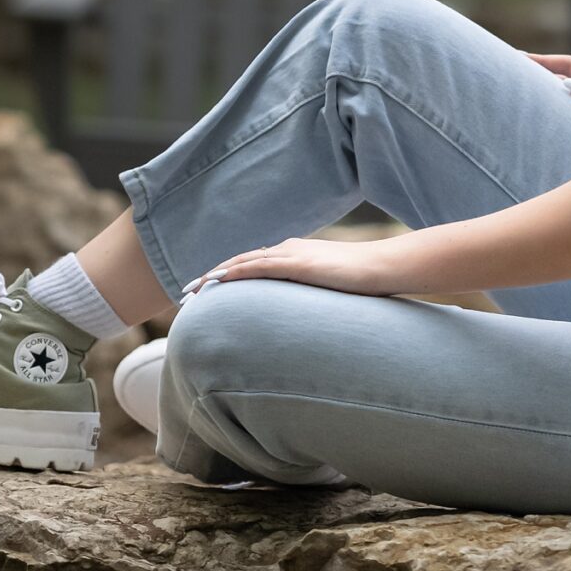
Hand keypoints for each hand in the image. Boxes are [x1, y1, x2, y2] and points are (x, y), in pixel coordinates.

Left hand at [181, 237, 408, 298]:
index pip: (252, 265)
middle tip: (185, 294)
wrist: (384, 267)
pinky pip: (260, 267)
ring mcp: (293, 254)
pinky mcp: (299, 263)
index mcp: (294, 255)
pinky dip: (236, 273)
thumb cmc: (363, 282)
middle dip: (211, 278)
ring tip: (192, 292)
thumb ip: (310, 299)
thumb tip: (298, 321)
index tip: (204, 292)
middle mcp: (288, 249)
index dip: (225, 277)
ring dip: (215, 276)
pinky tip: (219, 281)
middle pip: (240, 262)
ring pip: (243, 263)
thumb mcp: (329, 291)